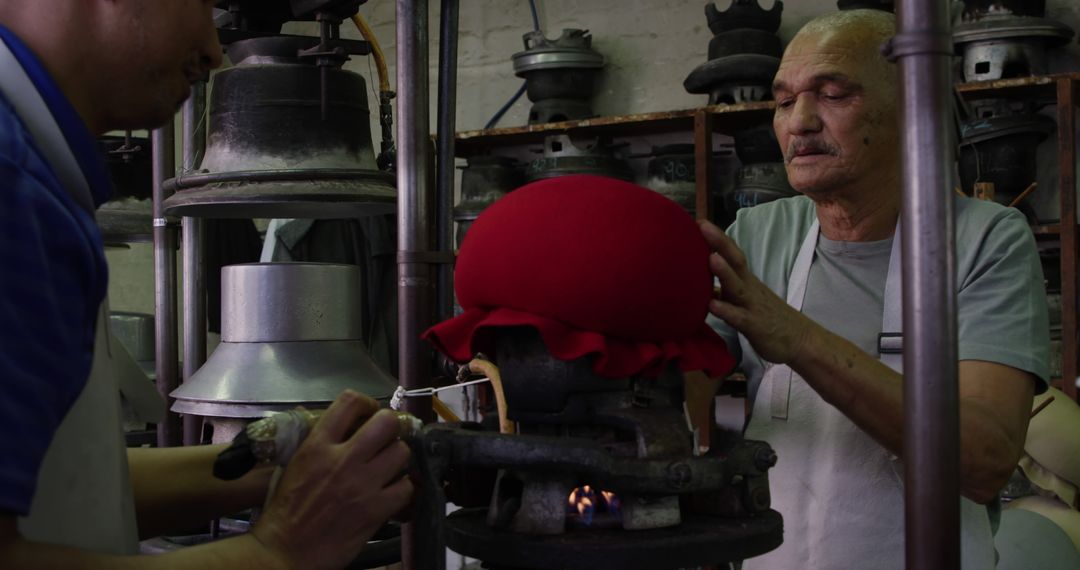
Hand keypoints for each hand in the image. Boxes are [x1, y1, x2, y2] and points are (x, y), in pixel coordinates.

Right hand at [251, 390, 414, 568]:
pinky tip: (392, 491)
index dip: (366, 402)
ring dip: (398, 458)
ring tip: (389, 466)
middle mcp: (343, 459)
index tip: (369, 413)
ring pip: (402, 452)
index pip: (349, 402)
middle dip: (390, 428)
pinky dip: (403, 488)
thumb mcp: (293, 465)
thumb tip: (325, 418)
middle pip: (387, 423)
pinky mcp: (376, 509)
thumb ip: (315, 441)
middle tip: (386, 439)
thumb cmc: (284, 510)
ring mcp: (362, 484)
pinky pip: (406, 486)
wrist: (285, 552)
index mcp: (317, 445)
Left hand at [699, 220, 813, 364]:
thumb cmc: (768, 319)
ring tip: (710, 258)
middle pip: (735, 261)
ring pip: (737, 287)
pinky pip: (739, 317)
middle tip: (702, 226)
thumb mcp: (745, 301)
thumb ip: (725, 291)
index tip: (699, 222)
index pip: (732, 254)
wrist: (801, 339)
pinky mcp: (755, 326)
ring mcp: (753, 306)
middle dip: (719, 243)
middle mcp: (750, 289)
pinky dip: (725, 310)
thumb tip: (702, 285)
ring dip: (724, 272)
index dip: (718, 239)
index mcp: (746, 281)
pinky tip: (711, 305)